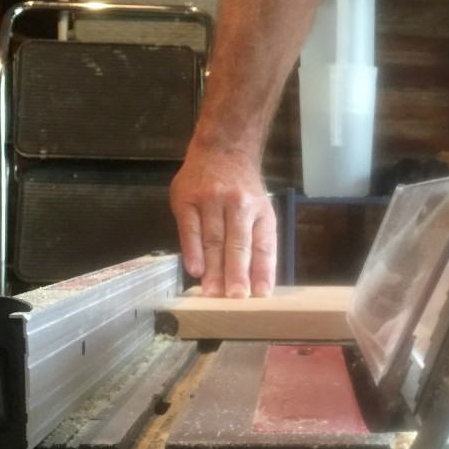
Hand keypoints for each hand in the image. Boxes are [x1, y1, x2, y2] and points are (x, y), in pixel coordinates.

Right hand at [170, 147, 276, 297]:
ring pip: (212, 240)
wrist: (222, 151)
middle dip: (236, 273)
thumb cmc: (243, 190)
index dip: (263, 270)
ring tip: (212, 293)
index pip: (263, 245)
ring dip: (213, 269)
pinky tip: (194, 270)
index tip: (260, 294)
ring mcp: (210, 200)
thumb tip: (259, 282)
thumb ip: (260, 243)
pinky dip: (192, 251)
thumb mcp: (261, 211)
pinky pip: (189, 229)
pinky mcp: (186, 199)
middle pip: (237, 245)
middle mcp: (237, 204)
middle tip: (234, 298)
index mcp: (259, 211)